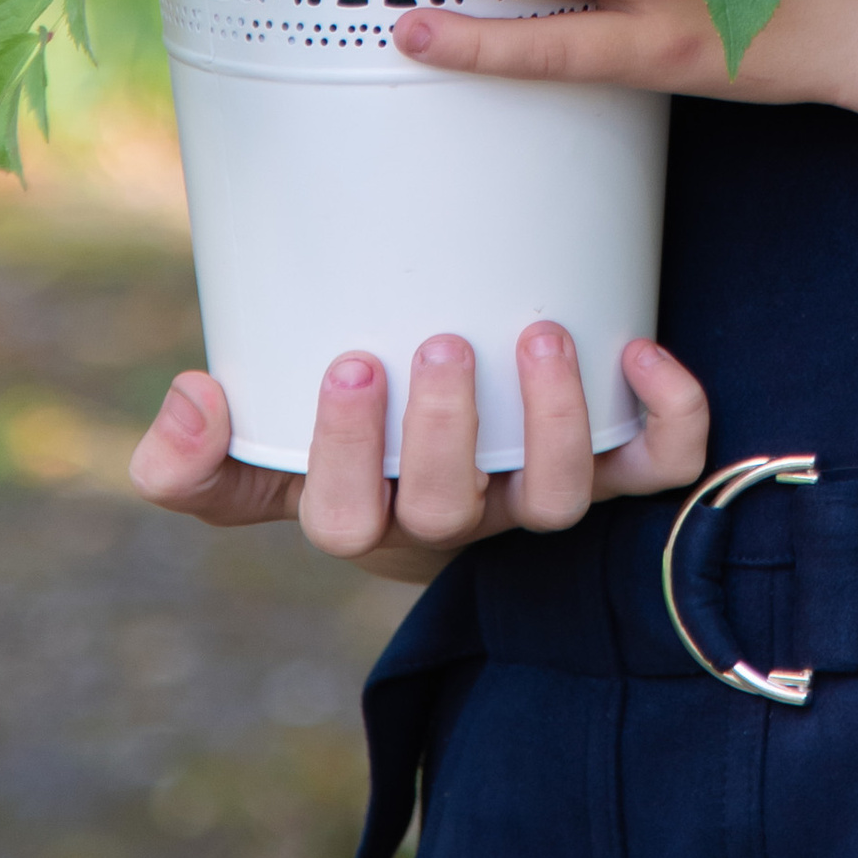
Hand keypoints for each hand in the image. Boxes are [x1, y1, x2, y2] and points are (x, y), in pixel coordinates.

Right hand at [127, 323, 711, 582]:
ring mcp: (533, 498)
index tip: (349, 359)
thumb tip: (189, 399)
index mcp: (369, 515)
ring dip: (555, 422)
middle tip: (444, 343)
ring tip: (541, 336)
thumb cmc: (353, 447)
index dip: (347, 454)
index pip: (345, 520)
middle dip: (447, 432)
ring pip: (559, 501)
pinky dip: (669, 419)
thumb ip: (201, 456)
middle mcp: (456, 519)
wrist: (461, 444)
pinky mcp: (613, 471)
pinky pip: (659, 469)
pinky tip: (643, 349)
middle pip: (452, 511)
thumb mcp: (265, 460)